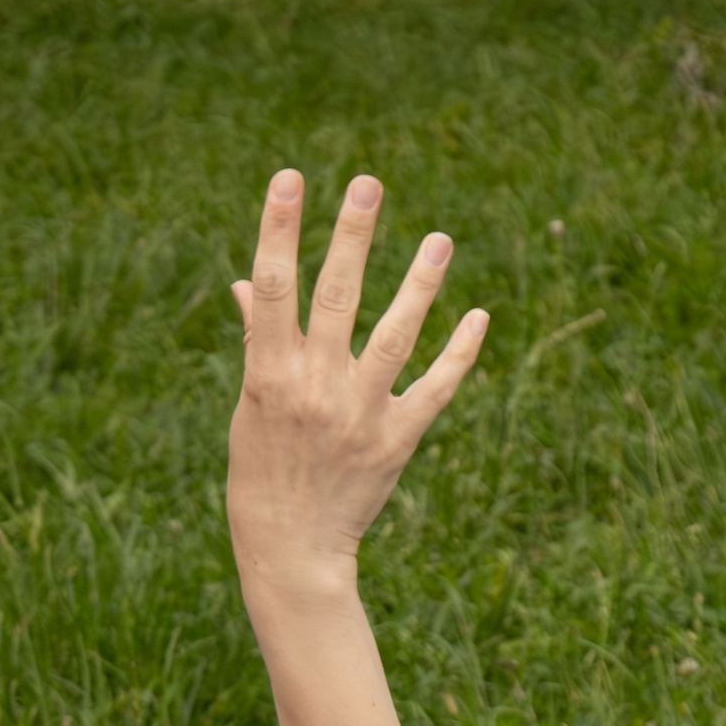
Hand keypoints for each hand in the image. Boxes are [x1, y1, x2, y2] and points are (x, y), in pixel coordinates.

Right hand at [227, 169, 488, 585]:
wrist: (291, 547)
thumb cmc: (263, 469)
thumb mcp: (249, 406)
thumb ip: (258, 343)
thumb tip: (247, 284)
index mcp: (270, 373)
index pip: (272, 287)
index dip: (278, 230)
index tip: (289, 178)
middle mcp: (315, 387)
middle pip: (337, 296)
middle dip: (352, 236)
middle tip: (369, 184)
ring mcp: (360, 413)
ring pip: (395, 335)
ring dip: (420, 285)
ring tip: (441, 239)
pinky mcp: (397, 440)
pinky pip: (435, 388)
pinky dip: (459, 353)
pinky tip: (478, 317)